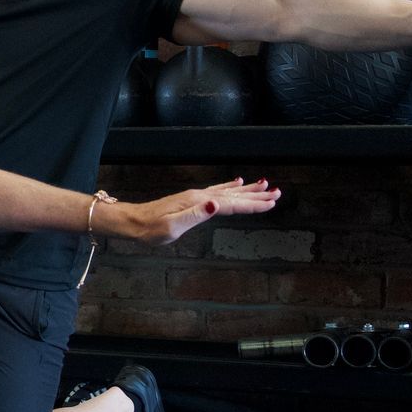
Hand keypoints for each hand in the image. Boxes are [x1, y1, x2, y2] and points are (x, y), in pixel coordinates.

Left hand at [115, 178, 281, 244]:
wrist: (133, 222)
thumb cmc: (150, 228)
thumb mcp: (172, 226)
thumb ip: (195, 215)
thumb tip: (215, 204)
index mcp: (198, 202)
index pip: (231, 204)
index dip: (252, 204)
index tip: (271, 203)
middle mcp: (200, 196)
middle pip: (234, 195)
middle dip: (257, 195)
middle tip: (277, 192)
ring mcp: (196, 196)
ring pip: (228, 192)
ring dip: (248, 190)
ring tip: (266, 185)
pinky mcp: (192, 199)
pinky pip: (218, 191)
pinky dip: (231, 187)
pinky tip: (237, 183)